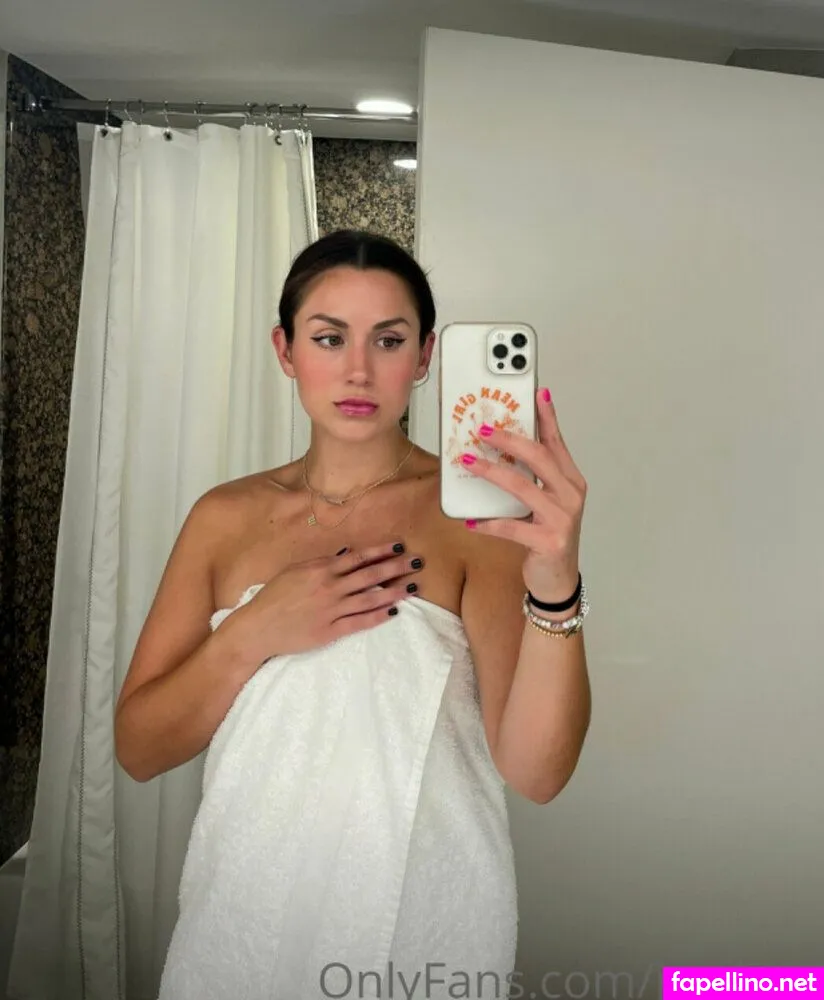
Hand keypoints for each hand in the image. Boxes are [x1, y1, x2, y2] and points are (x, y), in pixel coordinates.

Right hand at [227, 540, 424, 661]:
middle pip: (370, 575)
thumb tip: (347, 553)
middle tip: (417, 562)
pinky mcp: (330, 632)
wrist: (257, 628)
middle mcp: (329, 588)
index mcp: (321, 570)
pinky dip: (377, 616)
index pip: (358, 557)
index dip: (381, 551)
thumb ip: (322, 562)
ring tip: (412, 586)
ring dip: (393, 591)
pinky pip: (359, 622)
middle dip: (395, 567)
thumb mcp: (295, 571)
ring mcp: (331, 610)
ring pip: (369, 598)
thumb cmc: (273, 597)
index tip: (399, 546)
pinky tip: (393, 611)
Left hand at [460, 387, 586, 602]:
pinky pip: (513, 527)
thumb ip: (531, 478)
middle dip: (510, 440)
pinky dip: (489, 523)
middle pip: (540, 458)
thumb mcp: (545, 503)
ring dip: (493, 473)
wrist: (558, 580)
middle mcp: (570, 495)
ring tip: (469, 462)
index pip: (557, 442)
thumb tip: (501, 451)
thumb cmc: (548, 536)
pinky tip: (471, 520)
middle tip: (483, 429)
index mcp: (570, 480)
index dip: (547, 417)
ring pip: (524, 487)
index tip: (537, 392)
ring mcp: (562, 519)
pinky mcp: (548, 542)